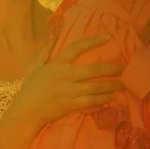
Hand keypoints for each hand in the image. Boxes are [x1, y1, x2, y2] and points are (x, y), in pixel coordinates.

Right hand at [5, 34, 124, 130]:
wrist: (25, 112)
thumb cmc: (29, 89)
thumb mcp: (34, 67)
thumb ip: (44, 52)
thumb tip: (51, 36)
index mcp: (57, 64)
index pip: (77, 47)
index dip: (93, 41)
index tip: (108, 37)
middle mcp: (65, 75)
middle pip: (93, 69)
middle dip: (111, 68)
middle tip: (124, 68)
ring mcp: (68, 90)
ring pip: (95, 87)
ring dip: (111, 85)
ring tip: (123, 84)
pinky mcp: (70, 104)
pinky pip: (91, 101)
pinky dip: (102, 100)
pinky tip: (111, 98)